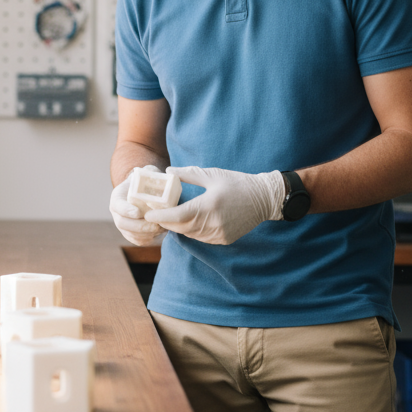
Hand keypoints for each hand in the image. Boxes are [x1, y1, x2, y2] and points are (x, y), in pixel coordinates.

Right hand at [109, 167, 166, 245]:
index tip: (138, 212)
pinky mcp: (131, 234)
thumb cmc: (146, 181)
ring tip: (162, 228)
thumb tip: (162, 175)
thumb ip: (151, 172)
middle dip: (140, 226)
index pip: (117, 206)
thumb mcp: (147, 173)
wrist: (144, 191)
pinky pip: (138, 241)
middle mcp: (117, 213)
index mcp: (118, 197)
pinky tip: (160, 232)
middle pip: (122, 224)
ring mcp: (123, 225)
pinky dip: (150, 239)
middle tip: (156, 225)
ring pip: (131, 235)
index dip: (126, 210)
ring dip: (147, 234)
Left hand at [145, 166, 286, 245]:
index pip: (178, 215)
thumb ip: (189, 174)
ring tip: (168, 217)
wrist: (264, 199)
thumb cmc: (238, 183)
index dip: (161, 216)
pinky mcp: (224, 239)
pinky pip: (201, 238)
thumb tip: (168, 171)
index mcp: (209, 206)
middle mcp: (213, 223)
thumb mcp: (212, 174)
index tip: (148, 214)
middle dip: (166, 222)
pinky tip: (187, 222)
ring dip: (178, 227)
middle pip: (181, 227)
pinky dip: (191, 231)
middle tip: (154, 215)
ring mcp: (219, 234)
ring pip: (190, 234)